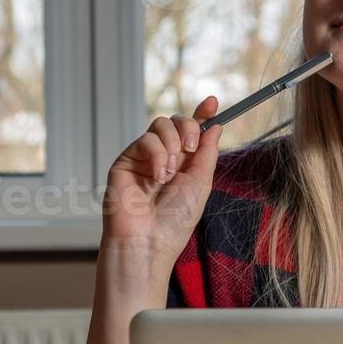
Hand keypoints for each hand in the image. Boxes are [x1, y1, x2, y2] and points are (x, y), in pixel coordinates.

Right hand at [100, 96, 224, 279]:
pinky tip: (157, 176)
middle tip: (190, 148)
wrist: (148, 241)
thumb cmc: (174, 221)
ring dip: (172, 144)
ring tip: (170, 173)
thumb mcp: (201, 183)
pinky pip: (145, 140)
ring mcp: (145, 158)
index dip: (203, 114)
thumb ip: (207, 152)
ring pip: (160, 125)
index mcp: (185, 164)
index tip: (212, 102)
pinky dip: (157, 155)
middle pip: (177, 122)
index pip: (194, 131)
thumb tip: (215, 125)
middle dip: (188, 128)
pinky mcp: (126, 160)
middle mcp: (165, 158)